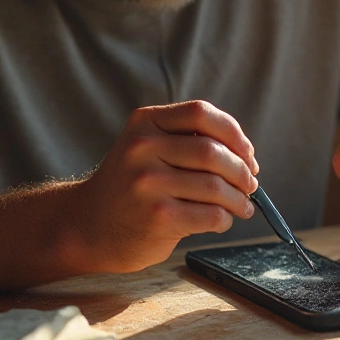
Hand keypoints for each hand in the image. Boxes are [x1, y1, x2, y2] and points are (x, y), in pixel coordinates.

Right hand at [77, 101, 259, 271]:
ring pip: (216, 186)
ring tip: (242, 206)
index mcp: (145, 122)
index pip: (201, 113)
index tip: (247, 154)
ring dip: (239, 199)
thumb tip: (245, 156)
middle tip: (250, 184)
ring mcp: (148, 183)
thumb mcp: (147, 148)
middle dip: (242, 171)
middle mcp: (143, 148)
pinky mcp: (158, 217)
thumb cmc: (131, 187)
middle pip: (214, 152)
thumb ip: (186, 141)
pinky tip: (222, 220)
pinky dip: (225, 219)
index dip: (234, 133)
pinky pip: (211, 215)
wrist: (89, 226)